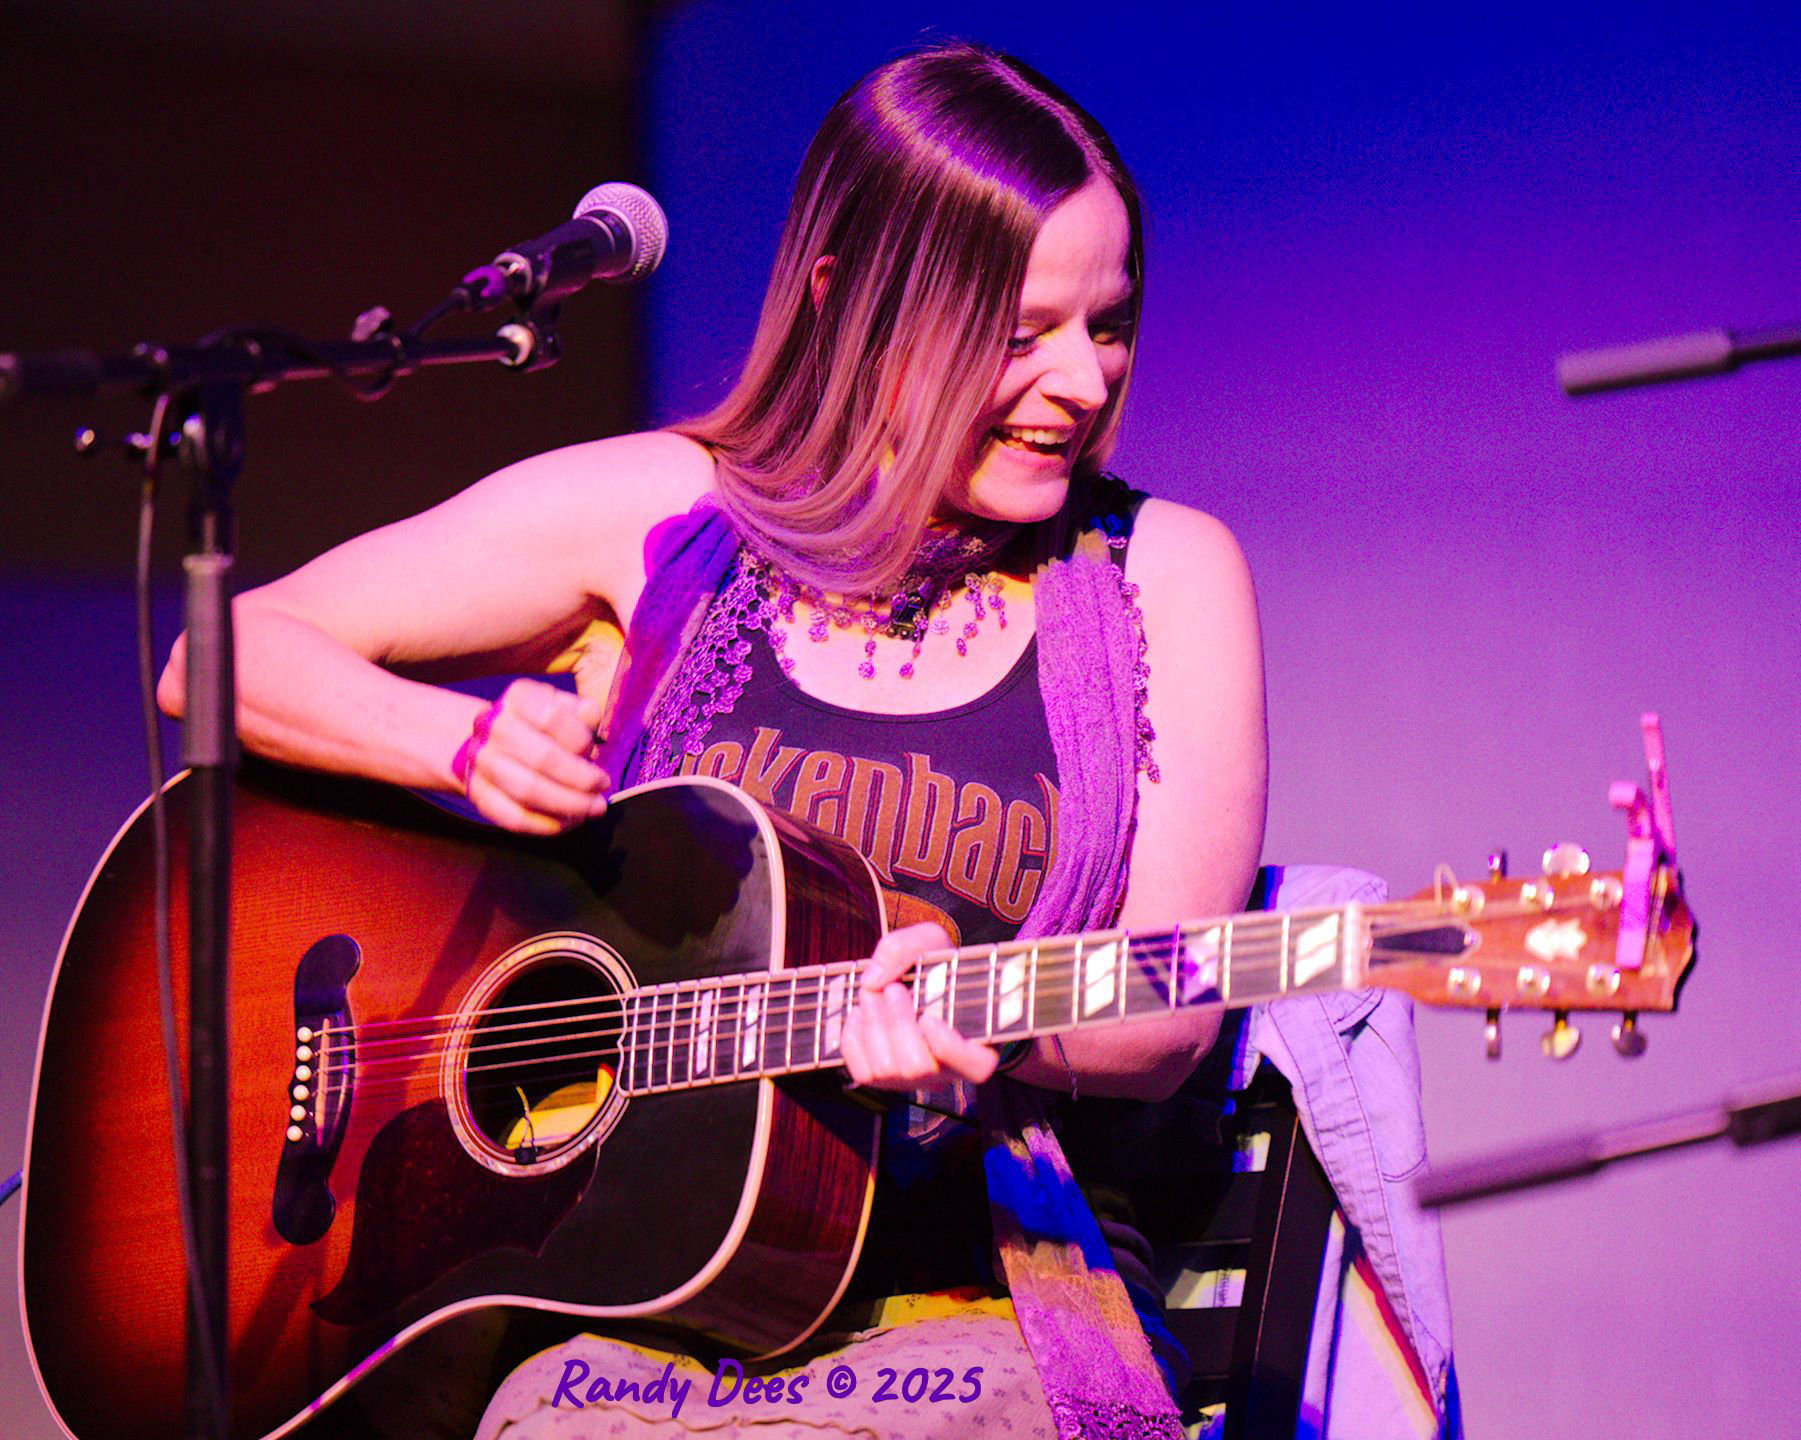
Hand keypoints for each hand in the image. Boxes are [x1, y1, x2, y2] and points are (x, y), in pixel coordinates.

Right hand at [458, 678, 610, 833]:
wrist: (495, 743)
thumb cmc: (543, 726)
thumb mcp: (564, 706)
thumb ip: (582, 712)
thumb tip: (591, 719)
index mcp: (517, 697)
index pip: (550, 717)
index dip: (579, 740)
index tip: (595, 753)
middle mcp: (492, 726)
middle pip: (541, 758)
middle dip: (580, 779)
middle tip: (602, 789)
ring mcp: (480, 761)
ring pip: (527, 791)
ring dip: (567, 805)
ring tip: (592, 808)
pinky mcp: (477, 792)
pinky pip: (513, 817)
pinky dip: (546, 824)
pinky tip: (569, 822)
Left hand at [839, 923, 999, 1089]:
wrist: (917, 982)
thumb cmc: (934, 965)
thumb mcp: (930, 941)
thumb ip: (904, 947)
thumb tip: (871, 981)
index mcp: (978, 1044)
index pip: (976, 1067)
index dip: (949, 1047)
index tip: (930, 1017)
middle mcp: (946, 1072)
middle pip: (916, 1064)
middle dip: (898, 1022)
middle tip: (894, 989)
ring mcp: (912, 1080)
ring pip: (885, 1068)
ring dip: (874, 1024)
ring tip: (875, 992)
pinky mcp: (881, 1079)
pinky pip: (861, 1069)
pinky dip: (854, 1037)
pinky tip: (863, 1013)